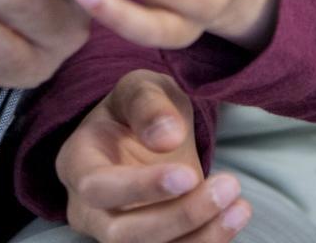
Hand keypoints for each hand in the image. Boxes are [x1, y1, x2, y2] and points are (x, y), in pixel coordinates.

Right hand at [58, 69, 248, 242]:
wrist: (151, 133)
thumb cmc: (139, 109)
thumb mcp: (141, 88)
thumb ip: (149, 105)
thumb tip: (167, 137)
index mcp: (77, 164)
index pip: (97, 188)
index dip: (140, 188)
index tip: (188, 174)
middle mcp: (88, 210)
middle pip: (121, 235)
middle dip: (178, 217)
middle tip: (227, 186)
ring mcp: (115, 233)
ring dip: (199, 237)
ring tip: (238, 205)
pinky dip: (206, 242)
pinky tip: (235, 217)